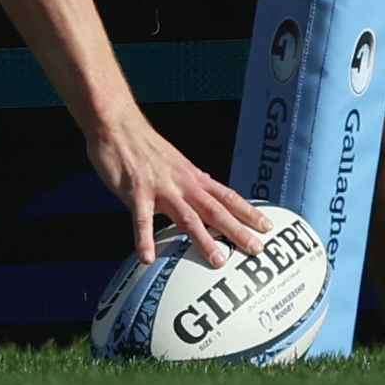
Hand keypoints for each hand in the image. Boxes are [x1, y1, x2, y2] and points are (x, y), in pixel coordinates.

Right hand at [89, 117, 266, 267]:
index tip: (267, 226)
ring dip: (204, 239)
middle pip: (216, 210)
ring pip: (188, 217)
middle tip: (257, 249)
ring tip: (218, 260)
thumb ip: (188, 182)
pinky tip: (148, 258)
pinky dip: (145, 239)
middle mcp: (182, 183)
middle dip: (238, 231)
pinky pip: (142, 220)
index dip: (248, 212)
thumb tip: (204, 195)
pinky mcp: (136, 192)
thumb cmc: (143, 145)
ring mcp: (160, 188)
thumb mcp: (174, 163)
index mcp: (192, 177)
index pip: (227, 197)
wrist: (117, 124)